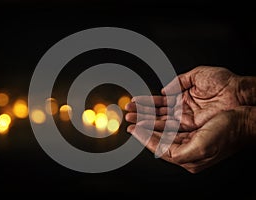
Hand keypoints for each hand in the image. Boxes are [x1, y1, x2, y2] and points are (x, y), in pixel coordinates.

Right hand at [126, 66, 246, 130]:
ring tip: (131, 120)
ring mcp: (186, 120)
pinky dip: (157, 127)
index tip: (133, 102)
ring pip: (160, 122)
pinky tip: (145, 126)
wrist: (239, 93)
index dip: (146, 102)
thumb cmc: (224, 82)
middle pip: (157, 113)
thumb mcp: (197, 75)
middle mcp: (183, 111)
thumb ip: (179, 81)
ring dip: (145, 121)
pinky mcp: (191, 127)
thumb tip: (164, 89)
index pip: (159, 101)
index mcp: (183, 98)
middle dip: (141, 113)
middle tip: (127, 113)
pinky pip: (170, 128)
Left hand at [126, 107, 254, 172]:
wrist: (245, 120)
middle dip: (144, 126)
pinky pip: (171, 119)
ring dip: (149, 118)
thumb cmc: (228, 134)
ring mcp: (188, 134)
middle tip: (131, 118)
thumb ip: (179, 153)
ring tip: (137, 112)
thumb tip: (160, 152)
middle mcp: (186, 146)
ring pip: (162, 126)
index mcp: (187, 156)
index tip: (133, 129)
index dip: (144, 138)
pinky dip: (160, 114)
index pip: (159, 148)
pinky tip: (153, 109)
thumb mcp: (202, 148)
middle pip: (158, 136)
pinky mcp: (192, 124)